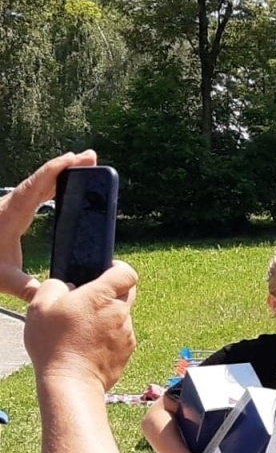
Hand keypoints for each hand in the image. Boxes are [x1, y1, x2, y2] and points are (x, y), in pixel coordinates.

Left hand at [0, 150, 96, 300]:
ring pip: (38, 184)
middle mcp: (9, 206)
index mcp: (9, 215)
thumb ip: (28, 287)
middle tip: (91, 157)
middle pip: (40, 180)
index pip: (35, 187)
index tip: (74, 159)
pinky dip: (51, 186)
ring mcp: (10, 207)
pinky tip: (63, 187)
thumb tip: (56, 295)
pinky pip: (34, 193)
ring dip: (60, 175)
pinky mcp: (11, 213)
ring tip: (83, 165)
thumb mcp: (3, 279)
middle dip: (66, 167)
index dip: (55, 171)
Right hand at [24, 261, 138, 391]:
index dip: (118, 268)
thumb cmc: (53, 343)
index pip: (127, 273)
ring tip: (82, 328)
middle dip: (112, 292)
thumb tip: (66, 286)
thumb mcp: (40, 306)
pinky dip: (108, 336)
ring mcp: (127, 333)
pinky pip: (120, 336)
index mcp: (102, 296)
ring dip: (107, 317)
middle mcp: (121, 313)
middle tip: (88, 300)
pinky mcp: (127, 351)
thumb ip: (54, 285)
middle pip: (127, 293)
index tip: (106, 270)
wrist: (71, 382)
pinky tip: (88, 344)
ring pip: (122, 316)